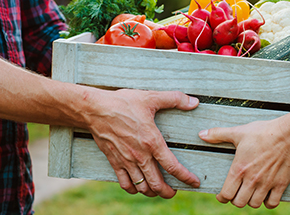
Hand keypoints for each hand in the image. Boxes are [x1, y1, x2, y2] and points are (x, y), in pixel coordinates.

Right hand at [84, 88, 200, 198]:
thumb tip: (194, 101)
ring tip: (158, 190)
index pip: (172, 166)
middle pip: (157, 184)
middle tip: (175, 191)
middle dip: (169, 192)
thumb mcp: (151, 97)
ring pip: (142, 187)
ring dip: (152, 192)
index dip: (186, 177)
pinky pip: (125, 184)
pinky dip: (133, 189)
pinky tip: (138, 187)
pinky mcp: (114, 162)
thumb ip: (174, 99)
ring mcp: (126, 161)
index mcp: (152, 142)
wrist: (95, 109)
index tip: (194, 182)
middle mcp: (140, 155)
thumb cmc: (122, 103)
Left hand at [199, 105, 289, 208]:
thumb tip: (201, 134)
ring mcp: (266, 183)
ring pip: (254, 204)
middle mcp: (252, 179)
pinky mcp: (280, 184)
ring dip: (250, 201)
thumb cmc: (262, 132)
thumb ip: (218, 135)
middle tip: (237, 193)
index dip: (222, 197)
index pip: (226, 194)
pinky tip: (265, 195)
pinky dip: (268, 202)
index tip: (222, 195)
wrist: (288, 134)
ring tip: (250, 193)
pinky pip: (272, 203)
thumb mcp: (238, 132)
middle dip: (235, 199)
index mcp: (239, 169)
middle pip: (239, 202)